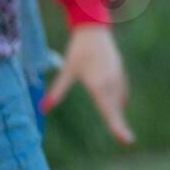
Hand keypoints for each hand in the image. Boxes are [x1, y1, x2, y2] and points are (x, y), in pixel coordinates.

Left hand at [41, 25, 133, 144]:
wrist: (94, 29)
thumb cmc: (78, 50)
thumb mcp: (67, 71)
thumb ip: (57, 91)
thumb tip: (42, 108)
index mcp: (100, 86)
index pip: (110, 112)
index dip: (118, 127)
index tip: (127, 140)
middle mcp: (112, 83)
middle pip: (117, 109)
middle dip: (120, 125)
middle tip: (126, 141)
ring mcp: (118, 76)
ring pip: (119, 99)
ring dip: (118, 112)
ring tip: (120, 127)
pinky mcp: (119, 70)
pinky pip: (121, 90)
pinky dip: (119, 100)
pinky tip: (119, 103)